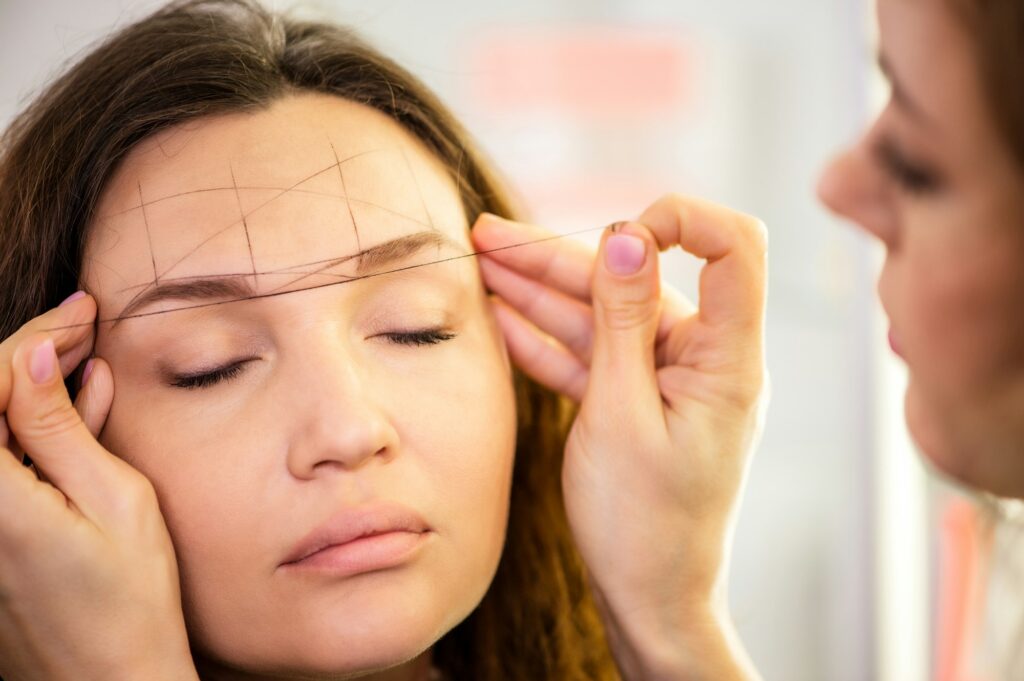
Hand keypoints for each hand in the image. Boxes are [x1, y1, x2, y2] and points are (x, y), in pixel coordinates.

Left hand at [0, 294, 196, 680]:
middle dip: (28, 351)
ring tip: (83, 350)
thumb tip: (31, 361)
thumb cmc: (130, 603)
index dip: (33, 337)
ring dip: (28, 382)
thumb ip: (62, 430)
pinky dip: (29, 425)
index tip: (82, 312)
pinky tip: (75, 399)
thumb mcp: (117, 502)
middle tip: (84, 321)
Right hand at [472, 195, 767, 679]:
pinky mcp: (633, 400)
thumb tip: (625, 234)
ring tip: (479, 263)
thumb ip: (621, 321)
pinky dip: (544, 338)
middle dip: (559, 256)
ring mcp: (664, 378)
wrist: (647, 597)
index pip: (731, 249)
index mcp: (724, 358)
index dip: (679, 221)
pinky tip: (499, 316)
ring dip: (537, 292)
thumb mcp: (620, 415)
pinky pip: (588, 355)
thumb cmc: (643, 523)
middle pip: (635, 279)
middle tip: (489, 236)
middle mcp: (700, 357)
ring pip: (599, 316)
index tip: (615, 231)